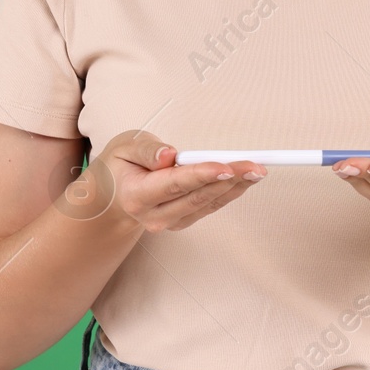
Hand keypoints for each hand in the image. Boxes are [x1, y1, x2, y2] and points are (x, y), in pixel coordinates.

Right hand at [81, 131, 268, 233]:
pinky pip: (209, 207)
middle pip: (197, 197)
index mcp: (136, 195)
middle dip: (229, 179)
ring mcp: (170, 223)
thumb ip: (147, 150)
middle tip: (255, 166)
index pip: (174, 184)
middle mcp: (154, 216)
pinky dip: (228, 192)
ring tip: (257, 171)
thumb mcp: (125, 147)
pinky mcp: (182, 221)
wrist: (112, 197)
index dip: (202, 175)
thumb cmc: (120, 166)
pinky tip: (245, 179)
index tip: (226, 167)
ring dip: (236, 187)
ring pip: (207, 204)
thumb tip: (169, 155)